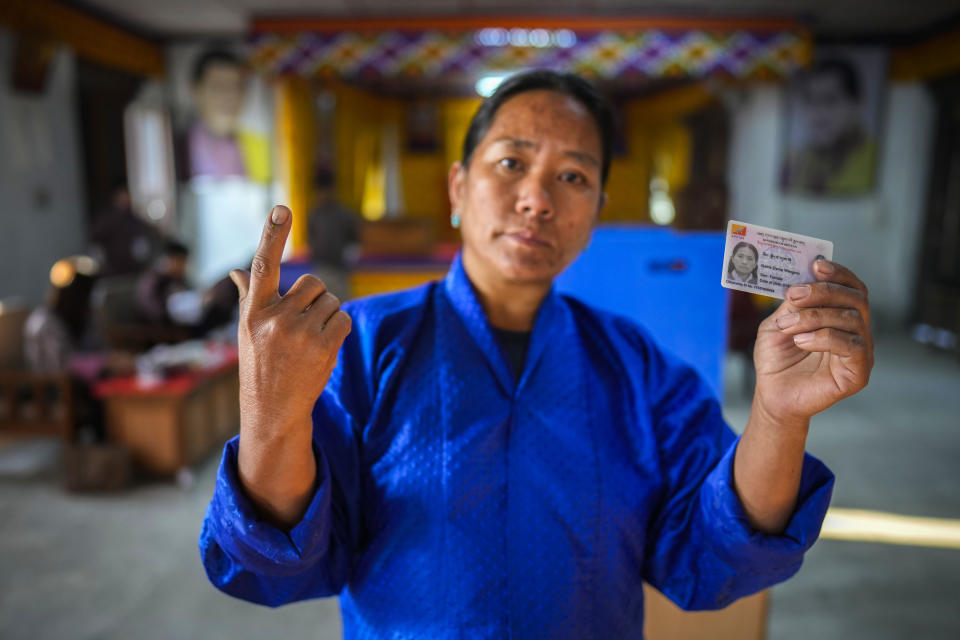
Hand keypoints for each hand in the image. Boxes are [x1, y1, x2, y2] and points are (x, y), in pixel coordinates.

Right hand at [230, 205, 350, 524]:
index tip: (282, 208)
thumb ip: (248, 296)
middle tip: (301, 324)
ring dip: (327, 315)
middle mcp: (274, 319)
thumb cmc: (259, 364)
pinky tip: (323, 346)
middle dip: (314, 299)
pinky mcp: (323, 346)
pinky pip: (344, 318)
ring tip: (309, 339)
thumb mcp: (246, 330)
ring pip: (332, 300)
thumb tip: (237, 270)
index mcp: (253, 311)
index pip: (264, 265)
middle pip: (313, 283)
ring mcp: (299, 333)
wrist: (273, 410)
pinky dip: (340, 328)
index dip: (273, 235)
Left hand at [753, 259, 872, 428]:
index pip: (851, 287)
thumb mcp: (777, 324)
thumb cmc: (777, 360)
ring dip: (814, 316)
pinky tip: (801, 341)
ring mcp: (861, 351)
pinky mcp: (859, 372)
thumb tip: (804, 279)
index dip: (838, 273)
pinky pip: (852, 345)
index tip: (816, 265)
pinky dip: (824, 338)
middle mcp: (856, 331)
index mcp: (840, 316)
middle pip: (856, 298)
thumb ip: (792, 304)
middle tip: (794, 295)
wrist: (773, 395)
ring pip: (852, 319)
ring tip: (788, 325)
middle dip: (823, 292)